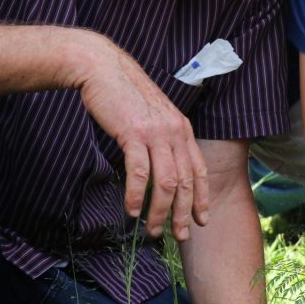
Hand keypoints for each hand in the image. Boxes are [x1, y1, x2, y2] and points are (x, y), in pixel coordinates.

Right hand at [75, 34, 208, 240]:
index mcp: (184, 130)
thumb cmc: (125, 95)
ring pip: (166, 182)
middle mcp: (176, 133)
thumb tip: (161, 169)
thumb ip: (163, 140)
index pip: (200, 171)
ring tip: (153, 230)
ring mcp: (157, 133)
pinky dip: (136, 194)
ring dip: (160, 211)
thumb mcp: (154, 117)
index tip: (201, 219)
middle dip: (183, 213)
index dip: (201, 198)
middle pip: (186, 182)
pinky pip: (139, 172)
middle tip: (179, 235)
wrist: (103, 68)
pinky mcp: (134, 133)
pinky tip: (132, 210)